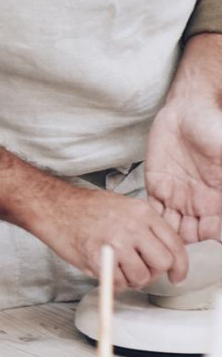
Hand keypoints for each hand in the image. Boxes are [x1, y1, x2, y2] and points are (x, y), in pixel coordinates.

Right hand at [29, 186, 187, 292]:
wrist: (51, 205)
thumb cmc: (82, 208)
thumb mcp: (122, 206)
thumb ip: (144, 227)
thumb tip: (161, 254)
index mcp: (142, 211)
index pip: (176, 244)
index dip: (179, 266)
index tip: (175, 275)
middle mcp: (133, 226)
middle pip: (163, 263)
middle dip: (153, 272)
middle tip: (138, 270)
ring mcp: (116, 242)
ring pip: (142, 277)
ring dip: (131, 280)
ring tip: (116, 269)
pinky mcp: (99, 258)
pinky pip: (119, 284)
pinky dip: (113, 283)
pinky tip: (103, 270)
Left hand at [146, 58, 221, 242]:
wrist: (189, 110)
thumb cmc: (215, 129)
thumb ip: (221, 184)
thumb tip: (220, 203)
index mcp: (218, 201)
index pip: (212, 232)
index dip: (205, 239)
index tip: (194, 242)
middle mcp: (199, 202)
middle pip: (189, 234)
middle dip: (178, 243)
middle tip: (166, 246)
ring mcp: (177, 194)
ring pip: (169, 225)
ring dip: (161, 233)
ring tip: (152, 237)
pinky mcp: (158, 183)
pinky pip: (152, 208)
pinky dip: (148, 218)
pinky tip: (143, 221)